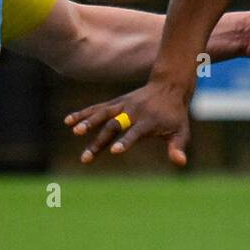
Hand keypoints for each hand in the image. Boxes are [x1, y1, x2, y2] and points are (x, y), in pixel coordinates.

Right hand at [65, 78, 191, 165]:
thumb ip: (178, 147)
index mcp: (149, 122)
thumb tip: (180, 162)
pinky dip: (83, 113)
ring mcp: (122, 106)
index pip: (135, 133)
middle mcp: (133, 113)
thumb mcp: (181, 131)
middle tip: (86, 158)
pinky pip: (97, 108)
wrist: (168, 87)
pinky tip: (68, 121)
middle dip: (99, 141)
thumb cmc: (175, 115)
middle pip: (114, 127)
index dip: (126, 141)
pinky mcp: (115, 103)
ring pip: (102, 114)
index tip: (115, 151)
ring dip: (88, 122)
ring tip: (74, 132)